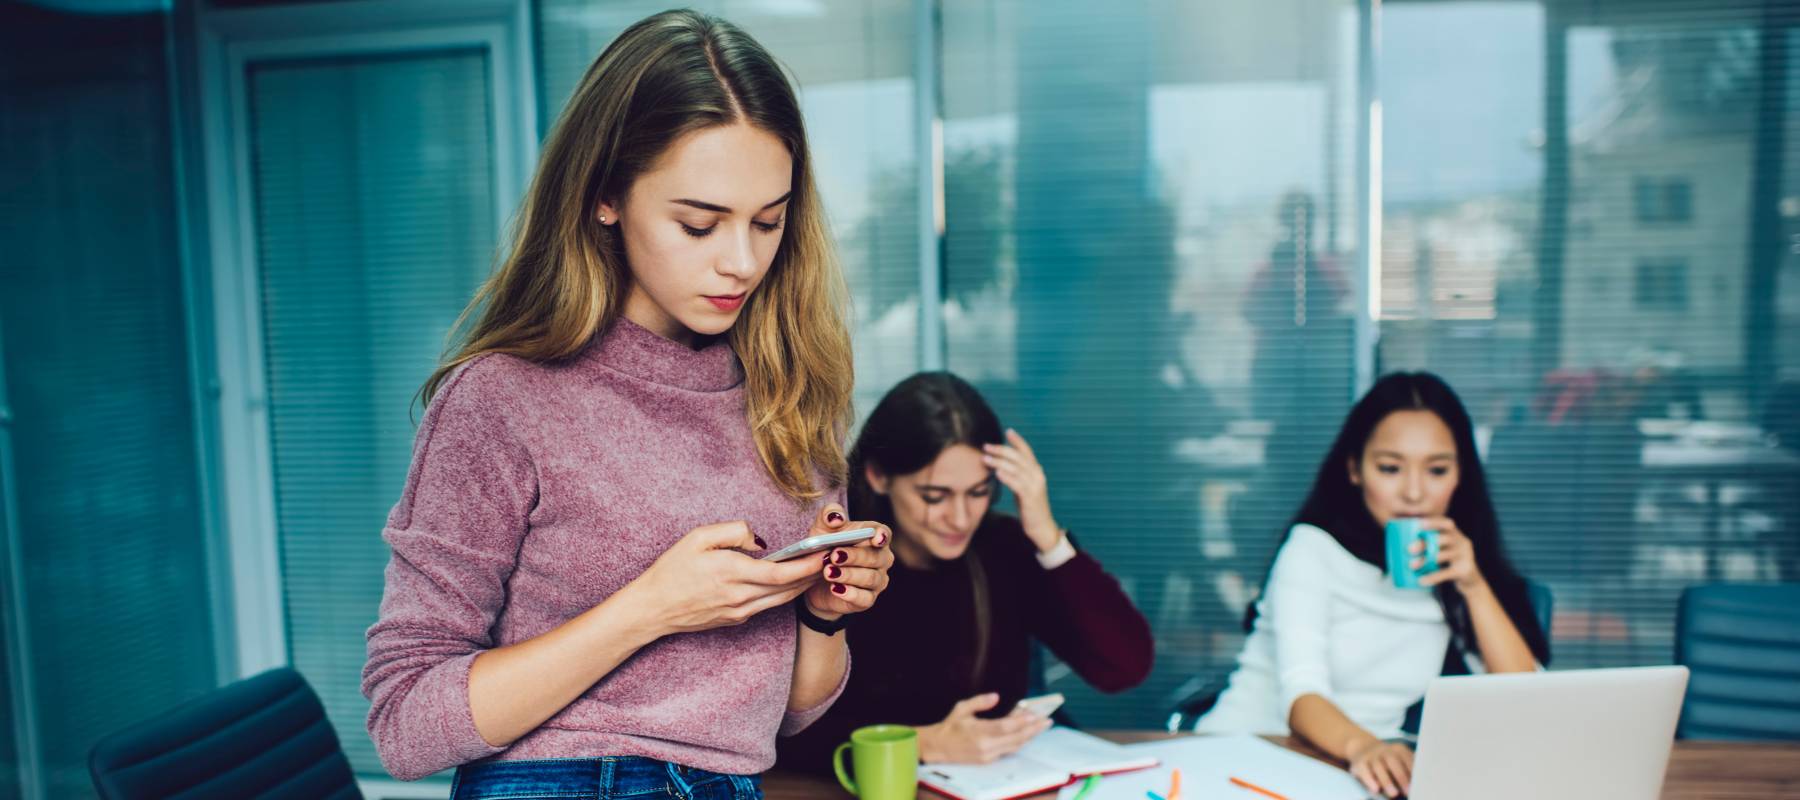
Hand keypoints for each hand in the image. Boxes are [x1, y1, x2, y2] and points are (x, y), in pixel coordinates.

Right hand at [626, 521, 822, 635]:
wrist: (652, 608)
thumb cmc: (671, 570)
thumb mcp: (697, 537)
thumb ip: (733, 531)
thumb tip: (760, 540)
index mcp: (732, 573)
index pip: (782, 573)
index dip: (808, 564)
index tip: (825, 553)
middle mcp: (740, 596)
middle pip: (789, 589)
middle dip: (813, 574)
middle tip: (831, 558)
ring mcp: (739, 611)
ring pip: (781, 600)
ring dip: (802, 585)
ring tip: (817, 568)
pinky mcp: (735, 619)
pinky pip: (766, 605)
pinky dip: (783, 593)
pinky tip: (790, 581)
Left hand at [800, 504, 893, 619]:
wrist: (814, 581)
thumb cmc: (824, 548)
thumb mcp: (821, 529)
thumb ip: (828, 516)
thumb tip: (836, 518)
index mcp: (873, 538)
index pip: (883, 533)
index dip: (881, 535)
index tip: (875, 538)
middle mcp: (881, 559)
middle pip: (875, 557)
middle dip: (855, 556)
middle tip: (833, 555)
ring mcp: (877, 581)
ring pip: (870, 578)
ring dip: (849, 575)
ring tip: (828, 572)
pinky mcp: (867, 600)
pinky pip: (864, 598)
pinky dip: (850, 594)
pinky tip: (835, 589)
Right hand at [916, 693, 1053, 763]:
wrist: (939, 747)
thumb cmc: (951, 726)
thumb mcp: (962, 708)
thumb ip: (979, 701)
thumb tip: (995, 697)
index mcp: (978, 732)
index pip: (1005, 727)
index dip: (1021, 721)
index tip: (1034, 714)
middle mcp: (985, 746)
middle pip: (1015, 738)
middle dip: (1033, 729)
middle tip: (1047, 720)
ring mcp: (988, 755)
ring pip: (1015, 746)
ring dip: (1030, 736)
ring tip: (1042, 726)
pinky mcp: (989, 760)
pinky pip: (1010, 750)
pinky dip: (1021, 741)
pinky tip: (1028, 733)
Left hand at [981, 429, 1062, 552]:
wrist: (1041, 526)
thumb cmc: (1030, 507)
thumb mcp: (1025, 487)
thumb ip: (1018, 476)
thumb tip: (1002, 466)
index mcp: (1036, 471)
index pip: (1027, 451)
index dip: (1018, 440)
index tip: (1008, 431)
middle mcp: (1037, 475)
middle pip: (1018, 457)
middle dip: (1001, 450)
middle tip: (986, 447)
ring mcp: (1035, 486)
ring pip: (1016, 469)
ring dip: (999, 462)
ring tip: (985, 459)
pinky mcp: (1030, 497)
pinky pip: (1017, 484)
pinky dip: (1007, 477)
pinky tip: (997, 473)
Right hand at [1346, 737, 1413, 797]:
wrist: (1363, 747)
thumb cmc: (1388, 760)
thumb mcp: (1400, 759)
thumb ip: (1409, 769)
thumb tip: (1419, 784)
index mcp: (1398, 749)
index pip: (1407, 759)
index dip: (1413, 771)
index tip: (1418, 784)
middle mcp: (1384, 750)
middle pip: (1393, 761)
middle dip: (1401, 777)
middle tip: (1408, 791)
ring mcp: (1371, 756)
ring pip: (1378, 767)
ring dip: (1386, 781)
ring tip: (1394, 794)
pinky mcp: (1359, 763)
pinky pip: (1364, 771)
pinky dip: (1369, 780)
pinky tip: (1375, 789)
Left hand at [1416, 517, 1485, 592]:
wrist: (1471, 581)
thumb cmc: (1451, 562)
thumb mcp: (1445, 550)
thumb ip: (1432, 545)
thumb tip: (1407, 545)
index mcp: (1456, 534)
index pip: (1446, 524)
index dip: (1433, 523)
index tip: (1418, 524)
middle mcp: (1462, 542)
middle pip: (1443, 539)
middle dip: (1425, 543)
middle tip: (1409, 549)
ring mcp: (1465, 556)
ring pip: (1444, 555)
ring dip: (1426, 560)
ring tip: (1411, 565)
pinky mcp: (1465, 570)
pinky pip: (1446, 572)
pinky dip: (1433, 577)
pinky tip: (1422, 580)